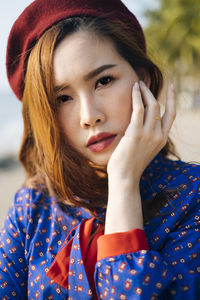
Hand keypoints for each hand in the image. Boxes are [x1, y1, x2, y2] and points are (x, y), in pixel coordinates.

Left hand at [105, 81, 175, 233]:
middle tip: (144, 82)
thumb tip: (138, 124)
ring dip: (144, 91)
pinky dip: (137, 97)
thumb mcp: (143, 150)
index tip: (171, 87)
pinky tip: (133, 88)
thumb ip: (145, 136)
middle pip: (160, 107)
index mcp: (161, 140)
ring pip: (151, 105)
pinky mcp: (136, 133)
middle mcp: (158, 135)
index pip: (171, 115)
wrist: (125, 178)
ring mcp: (148, 134)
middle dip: (152, 92)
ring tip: (137, 83)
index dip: (171, 100)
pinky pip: (138, 109)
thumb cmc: (130, 165)